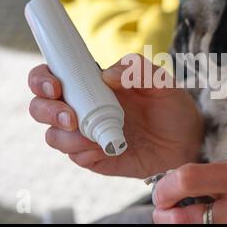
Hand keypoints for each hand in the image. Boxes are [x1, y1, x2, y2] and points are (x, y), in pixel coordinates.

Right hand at [28, 54, 203, 177]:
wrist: (185, 139)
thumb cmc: (170, 104)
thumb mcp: (161, 81)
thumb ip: (138, 69)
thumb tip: (108, 75)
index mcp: (90, 83)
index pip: (51, 76)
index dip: (42, 79)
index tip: (55, 85)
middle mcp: (81, 107)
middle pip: (41, 107)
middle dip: (47, 110)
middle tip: (71, 117)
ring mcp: (84, 134)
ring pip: (53, 135)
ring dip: (66, 136)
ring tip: (94, 137)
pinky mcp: (93, 157)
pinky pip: (74, 155)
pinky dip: (83, 152)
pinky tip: (105, 148)